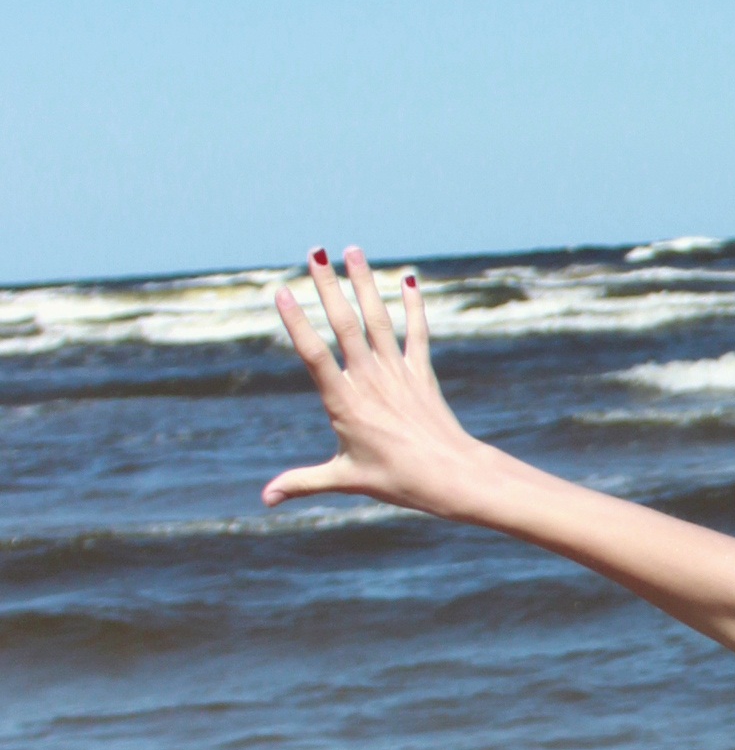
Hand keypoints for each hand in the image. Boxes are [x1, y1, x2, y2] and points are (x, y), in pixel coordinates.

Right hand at [262, 249, 489, 515]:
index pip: (314, 355)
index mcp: (344, 402)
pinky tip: (409, 279)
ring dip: (365, 283)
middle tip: (313, 252)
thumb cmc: (398, 481)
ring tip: (353, 250)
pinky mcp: (422, 374)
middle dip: (328, 286)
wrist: (454, 476)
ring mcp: (398, 373)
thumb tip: (265, 499)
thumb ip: (302, 482)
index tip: (281, 292)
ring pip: (379, 319)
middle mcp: (370, 380)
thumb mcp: (345, 479)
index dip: (297, 322)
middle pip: (345, 324)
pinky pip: (417, 333)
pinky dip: (413, 306)